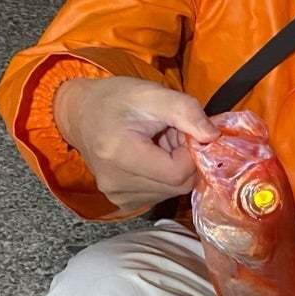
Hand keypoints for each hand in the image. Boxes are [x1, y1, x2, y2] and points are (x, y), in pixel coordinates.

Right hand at [54, 76, 217, 213]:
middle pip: (178, 186)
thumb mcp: (151, 93)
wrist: (81, 113)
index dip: (191, 153)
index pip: (178, 173)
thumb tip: (213, 137)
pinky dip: (165, 177)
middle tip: (173, 135)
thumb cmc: (116, 99)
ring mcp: (119, 197)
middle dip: (185, 160)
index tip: (183, 132)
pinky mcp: (123, 202)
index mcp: (120, 154)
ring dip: (176, 169)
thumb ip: (186, 111)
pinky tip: (152, 158)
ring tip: (159, 144)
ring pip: (172, 193)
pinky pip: (161, 195)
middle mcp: (116, 183)